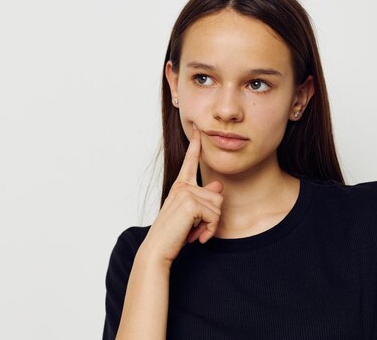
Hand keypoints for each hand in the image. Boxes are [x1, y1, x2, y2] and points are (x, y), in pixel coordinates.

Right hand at [140, 122, 223, 266]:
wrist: (158, 249)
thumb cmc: (172, 234)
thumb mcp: (190, 214)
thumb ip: (204, 198)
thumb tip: (218, 184)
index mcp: (180, 186)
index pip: (190, 162)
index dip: (195, 144)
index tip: (197, 128)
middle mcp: (183, 186)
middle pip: (217, 195)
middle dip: (212, 216)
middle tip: (195, 228)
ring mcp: (186, 193)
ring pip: (218, 206)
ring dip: (211, 225)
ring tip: (194, 232)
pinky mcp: (191, 203)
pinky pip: (215, 216)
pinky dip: (210, 230)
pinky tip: (197, 237)